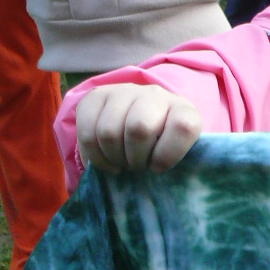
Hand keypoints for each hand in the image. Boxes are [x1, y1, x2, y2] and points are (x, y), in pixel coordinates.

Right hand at [75, 83, 202, 174]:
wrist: (140, 119)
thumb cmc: (162, 146)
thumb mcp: (178, 154)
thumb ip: (177, 162)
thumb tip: (161, 176)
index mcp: (182, 110)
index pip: (182, 127)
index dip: (168, 155)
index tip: (158, 167)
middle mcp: (154, 95)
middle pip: (139, 129)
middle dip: (135, 159)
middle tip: (136, 167)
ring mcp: (123, 92)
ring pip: (108, 132)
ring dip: (113, 158)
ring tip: (121, 163)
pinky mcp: (95, 97)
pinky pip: (86, 132)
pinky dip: (93, 155)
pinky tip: (104, 160)